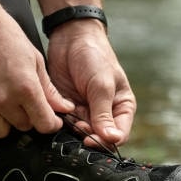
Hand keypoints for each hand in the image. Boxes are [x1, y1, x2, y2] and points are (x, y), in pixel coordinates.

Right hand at [0, 7, 74, 137]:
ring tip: (6, 106)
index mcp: (26, 87)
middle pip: (24, 127)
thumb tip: (64, 107)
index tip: (51, 119)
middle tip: (26, 102)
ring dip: (7, 122)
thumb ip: (49, 89)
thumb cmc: (4, 34)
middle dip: (29, 118)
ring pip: (0, 132)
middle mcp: (4, 99)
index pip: (44, 124)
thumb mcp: (35, 59)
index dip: (51, 123)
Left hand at [47, 20, 135, 147]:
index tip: (92, 140)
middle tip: (78, 125)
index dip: (107, 142)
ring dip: (73, 129)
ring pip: (80, 132)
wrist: (71, 37)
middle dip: (88, 135)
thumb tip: (111, 139)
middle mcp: (104, 112)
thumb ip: (103, 113)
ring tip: (69, 116)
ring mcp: (85, 110)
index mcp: (121, 107)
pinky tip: (59, 113)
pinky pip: (64, 123)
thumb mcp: (102, 85)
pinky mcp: (68, 107)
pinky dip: (61, 122)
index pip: (119, 134)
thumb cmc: (95, 57)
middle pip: (98, 137)